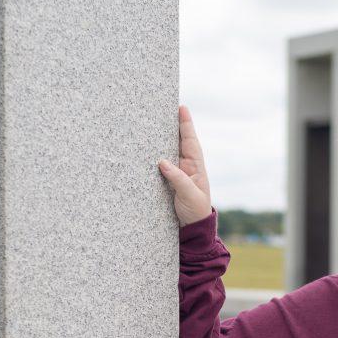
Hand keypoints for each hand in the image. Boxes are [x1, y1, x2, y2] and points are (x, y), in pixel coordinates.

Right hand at [158, 104, 212, 227]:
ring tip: (150, 122)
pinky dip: (151, 155)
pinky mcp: (164, 182)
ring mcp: (174, 173)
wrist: (191, 230)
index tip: (181, 108)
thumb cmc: (195, 212)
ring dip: (159, 138)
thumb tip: (162, 162)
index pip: (190, 141)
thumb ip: (178, 179)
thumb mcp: (190, 196)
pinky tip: (142, 148)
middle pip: (177, 141)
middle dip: (171, 125)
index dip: (186, 125)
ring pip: (166, 151)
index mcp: (195, 167)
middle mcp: (184, 166)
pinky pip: (157, 165)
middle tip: (162, 108)